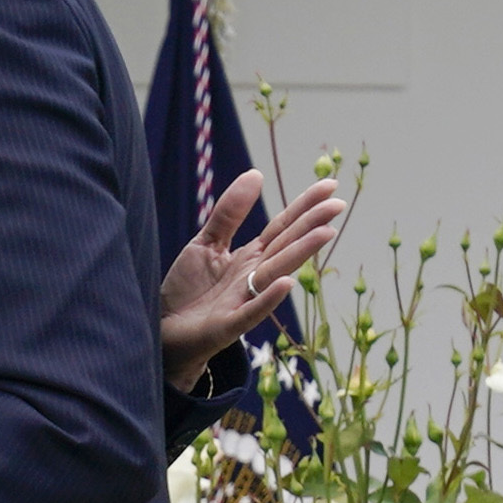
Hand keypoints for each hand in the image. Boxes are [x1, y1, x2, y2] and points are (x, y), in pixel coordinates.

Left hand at [159, 172, 343, 390]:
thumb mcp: (207, 243)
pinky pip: (251, 311)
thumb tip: (256, 173)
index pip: (283, 227)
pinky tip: (286, 283)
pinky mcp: (229, 325)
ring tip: (325, 233)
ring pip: (276, 273)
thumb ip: (229, 213)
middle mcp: (254, 277)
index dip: (305, 206)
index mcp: (251, 257)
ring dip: (301, 254)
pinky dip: (268, 298)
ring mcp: (244, 301)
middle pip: (286, 246)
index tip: (330, 184)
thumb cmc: (188, 289)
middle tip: (338, 203)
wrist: (164, 329)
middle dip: (311, 225)